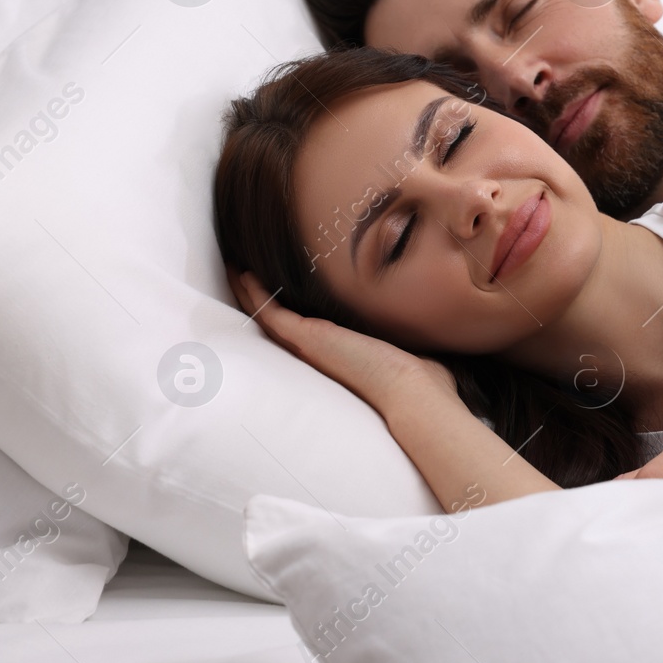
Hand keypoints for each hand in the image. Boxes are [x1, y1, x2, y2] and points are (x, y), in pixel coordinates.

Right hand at [228, 268, 457, 414]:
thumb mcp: (412, 355)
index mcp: (341, 355)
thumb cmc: (421, 380)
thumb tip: (430, 348)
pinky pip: (271, 311)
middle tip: (239, 275)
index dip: (290, 313)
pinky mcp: (306, 338)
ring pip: (269, 316)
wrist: (413, 392)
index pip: (308, 331)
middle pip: (279, 323)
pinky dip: (254, 293)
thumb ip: (410, 348)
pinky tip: (241, 273)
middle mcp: (320, 353)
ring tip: (233, 270)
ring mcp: (309, 346)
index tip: (278, 294)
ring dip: (250, 292)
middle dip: (259, 299)